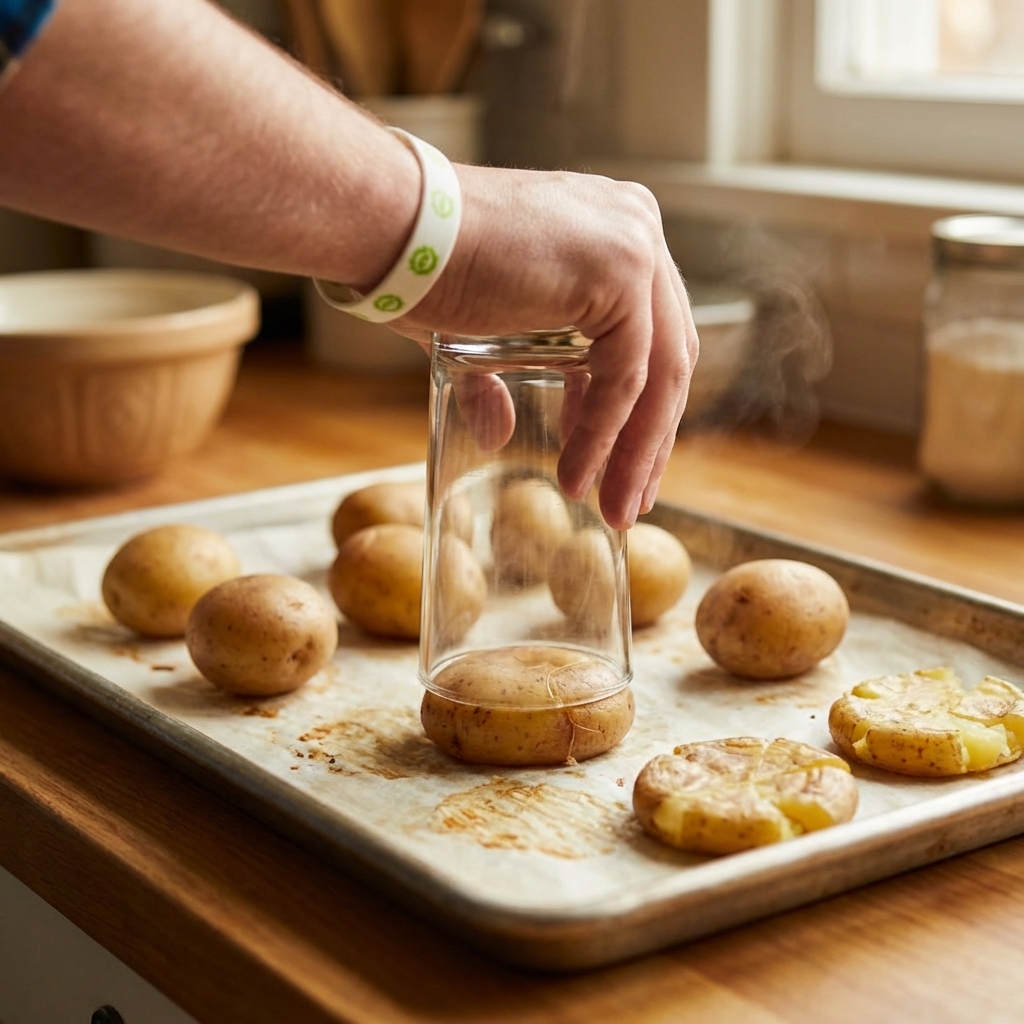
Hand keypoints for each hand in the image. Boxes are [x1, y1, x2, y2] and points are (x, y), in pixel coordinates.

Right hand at [394, 164, 697, 530]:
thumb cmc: (423, 269)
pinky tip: (575, 477)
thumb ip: (496, 379)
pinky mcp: (620, 271)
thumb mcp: (477, 335)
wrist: (393, 229)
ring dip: (636, 452)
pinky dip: (605, 434)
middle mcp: (637, 230)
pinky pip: (625, 376)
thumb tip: (498, 436)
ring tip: (613, 509)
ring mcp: (635, 246)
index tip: (624, 466)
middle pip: (668, 358)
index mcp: (615, 233)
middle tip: (632, 501)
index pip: (651, 337)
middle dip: (650, 440)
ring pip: (659, 374)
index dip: (643, 411)